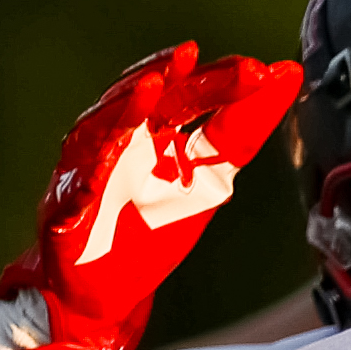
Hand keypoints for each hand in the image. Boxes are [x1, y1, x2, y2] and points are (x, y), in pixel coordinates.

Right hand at [0, 43, 302, 349]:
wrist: (107, 291)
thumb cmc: (149, 231)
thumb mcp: (210, 180)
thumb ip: (242, 132)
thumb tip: (287, 77)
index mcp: (154, 129)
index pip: (190, 92)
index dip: (222, 79)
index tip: (261, 72)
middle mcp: (119, 138)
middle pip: (145, 98)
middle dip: (172, 75)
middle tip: (198, 58)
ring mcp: (88, 170)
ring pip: (99, 130)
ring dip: (123, 110)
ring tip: (150, 87)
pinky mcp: (63, 210)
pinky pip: (71, 195)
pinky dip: (82, 187)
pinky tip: (98, 177)